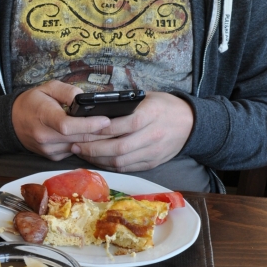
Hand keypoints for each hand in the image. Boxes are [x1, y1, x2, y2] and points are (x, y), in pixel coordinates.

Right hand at [12, 81, 111, 160]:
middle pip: (78, 138)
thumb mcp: (47, 87)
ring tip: (111, 131)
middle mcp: (45, 136)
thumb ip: (67, 91)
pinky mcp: (52, 157)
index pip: (68, 125)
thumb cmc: (32, 102)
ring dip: (95, 140)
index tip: (106, 119)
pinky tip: (93, 137)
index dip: (89, 124)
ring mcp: (48, 149)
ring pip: (79, 147)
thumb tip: (85, 99)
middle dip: (100, 133)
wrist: (13, 123)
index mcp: (43, 116)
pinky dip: (85, 144)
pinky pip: (74, 151)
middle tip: (118, 125)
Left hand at [70, 92, 193, 171]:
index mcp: (151, 115)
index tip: (81, 129)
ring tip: (82, 153)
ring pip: (120, 161)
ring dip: (98, 159)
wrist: (192, 124)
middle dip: (93, 148)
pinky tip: (98, 160)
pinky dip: (109, 165)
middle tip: (75, 145)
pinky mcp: (152, 163)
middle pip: (118, 148)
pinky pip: (127, 168)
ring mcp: (153, 152)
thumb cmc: (165, 106)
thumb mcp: (148, 98)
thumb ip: (126, 105)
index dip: (99, 129)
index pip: (121, 125)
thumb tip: (95, 110)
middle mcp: (152, 135)